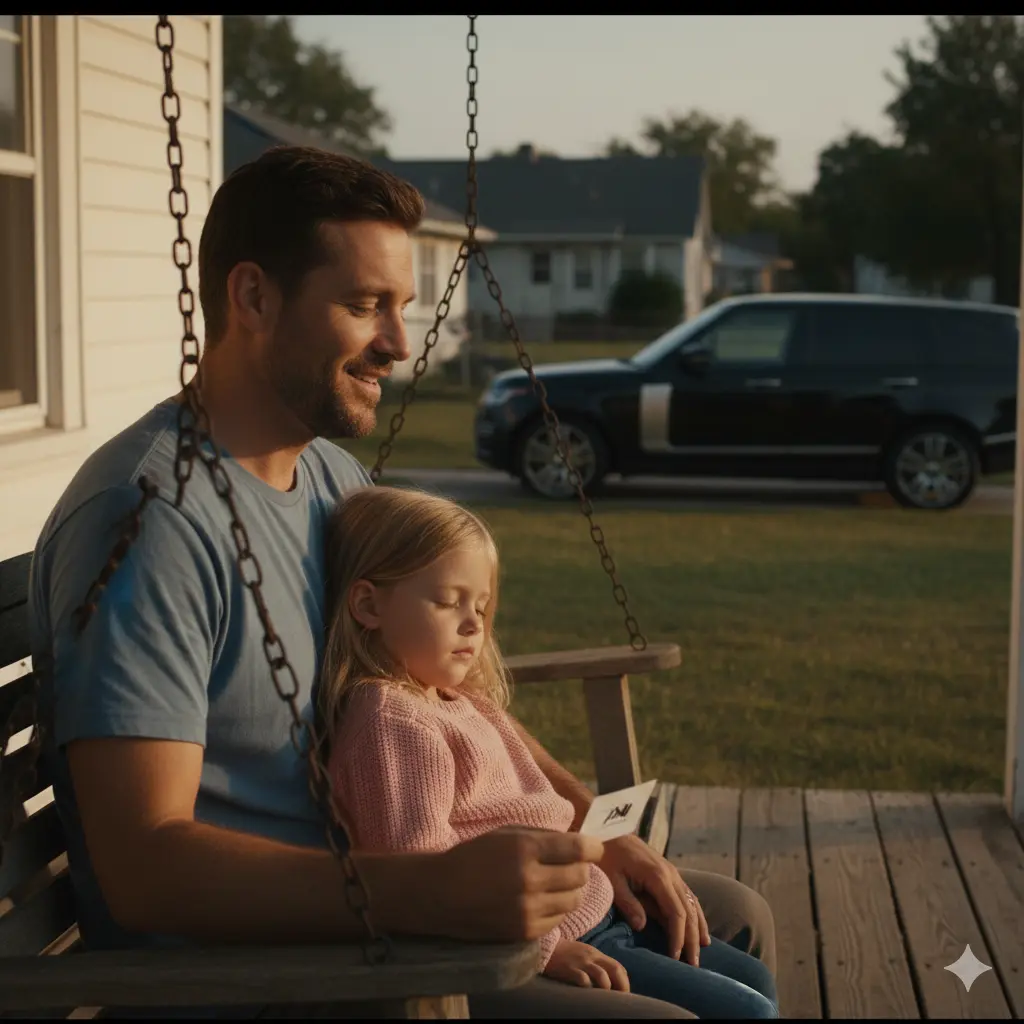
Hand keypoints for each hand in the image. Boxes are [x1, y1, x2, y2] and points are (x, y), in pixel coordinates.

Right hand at [416, 828, 604, 942]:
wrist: (442, 893)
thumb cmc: (476, 856)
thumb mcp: (508, 833)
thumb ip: (545, 837)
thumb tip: (581, 842)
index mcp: (526, 849)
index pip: (579, 849)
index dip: (594, 847)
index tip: (594, 847)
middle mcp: (530, 880)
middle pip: (581, 875)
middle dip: (582, 867)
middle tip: (573, 864)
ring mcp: (528, 909)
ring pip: (574, 899)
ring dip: (572, 889)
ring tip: (557, 882)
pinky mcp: (525, 931)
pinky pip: (559, 919)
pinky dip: (557, 908)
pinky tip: (542, 899)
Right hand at [544, 939, 629, 991]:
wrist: (546, 946)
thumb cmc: (566, 954)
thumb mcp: (584, 954)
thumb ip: (598, 964)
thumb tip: (614, 980)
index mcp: (596, 954)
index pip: (618, 967)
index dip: (624, 982)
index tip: (624, 995)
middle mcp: (591, 957)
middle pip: (615, 969)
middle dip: (622, 986)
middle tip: (621, 1000)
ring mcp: (581, 963)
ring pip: (602, 976)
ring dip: (607, 988)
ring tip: (604, 999)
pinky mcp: (569, 969)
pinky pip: (583, 979)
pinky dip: (588, 987)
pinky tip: (587, 993)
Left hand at [599, 833, 709, 965]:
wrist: (609, 831)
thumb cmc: (607, 856)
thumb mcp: (612, 880)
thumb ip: (628, 903)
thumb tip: (642, 926)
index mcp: (658, 877)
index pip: (676, 913)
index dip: (678, 937)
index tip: (675, 958)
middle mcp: (671, 874)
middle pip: (688, 911)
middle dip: (692, 938)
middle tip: (693, 964)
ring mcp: (672, 872)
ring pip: (692, 903)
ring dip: (698, 927)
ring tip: (703, 949)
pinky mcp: (669, 872)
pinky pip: (687, 895)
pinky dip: (696, 913)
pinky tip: (698, 926)